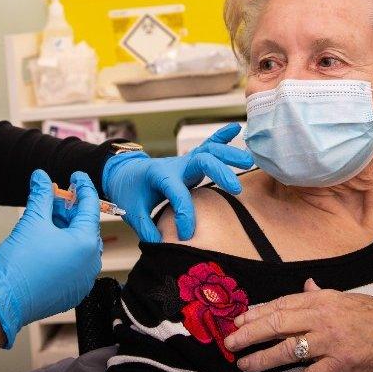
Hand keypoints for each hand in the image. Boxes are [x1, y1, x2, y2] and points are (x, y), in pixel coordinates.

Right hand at [0, 170, 101, 347]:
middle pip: (84, 226)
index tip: (77, 177)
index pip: (90, 207)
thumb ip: (41, 195)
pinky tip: (45, 240)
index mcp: (86, 244)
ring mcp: (83, 280)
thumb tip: (41, 177)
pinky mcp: (72, 291)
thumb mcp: (32, 221)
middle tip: (52, 197)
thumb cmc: (18, 265)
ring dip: (64, 228)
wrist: (3, 301)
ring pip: (78, 245)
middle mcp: (91, 263)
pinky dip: (62, 248)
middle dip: (69, 209)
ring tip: (44, 218)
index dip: (83, 187)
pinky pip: (72, 262)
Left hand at [102, 123, 253, 242]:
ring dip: (228, 154)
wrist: (125, 173)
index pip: (177, 193)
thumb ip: (146, 228)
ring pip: (209, 150)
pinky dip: (221, 136)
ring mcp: (184, 160)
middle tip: (236, 188)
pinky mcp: (190, 160)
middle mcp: (175, 165)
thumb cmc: (129, 191)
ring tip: (248, 161)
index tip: (186, 234)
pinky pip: (208, 145)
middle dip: (220, 172)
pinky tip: (236, 127)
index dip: (184, 214)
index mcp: (159, 176)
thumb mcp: (132, 211)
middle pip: (201, 161)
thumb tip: (159, 244)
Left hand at [224, 279, 372, 371]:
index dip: (256, 313)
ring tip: (245, 364)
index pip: (281, 304)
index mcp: (323, 300)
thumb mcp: (347, 299)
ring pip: (288, 349)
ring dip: (262, 358)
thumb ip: (322, 295)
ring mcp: (331, 341)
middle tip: (230, 341)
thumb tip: (306, 286)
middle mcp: (323, 317)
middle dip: (249, 333)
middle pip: (277, 324)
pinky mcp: (342, 364)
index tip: (237, 319)